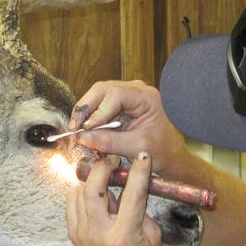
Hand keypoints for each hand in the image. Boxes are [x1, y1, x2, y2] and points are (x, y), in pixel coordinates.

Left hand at [66, 153, 162, 245]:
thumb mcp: (152, 236)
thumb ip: (140, 209)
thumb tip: (128, 182)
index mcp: (124, 235)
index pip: (132, 195)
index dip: (137, 172)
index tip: (141, 157)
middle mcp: (99, 234)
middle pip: (94, 189)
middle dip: (103, 168)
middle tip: (113, 161)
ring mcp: (82, 234)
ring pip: (79, 193)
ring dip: (93, 179)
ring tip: (105, 178)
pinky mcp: (73, 234)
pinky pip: (72, 203)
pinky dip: (81, 192)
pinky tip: (92, 191)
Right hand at [69, 80, 187, 173]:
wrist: (171, 155)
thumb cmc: (162, 150)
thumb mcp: (135, 148)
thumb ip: (108, 142)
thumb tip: (82, 138)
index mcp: (146, 97)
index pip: (115, 95)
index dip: (98, 111)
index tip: (87, 129)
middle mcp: (135, 90)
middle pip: (101, 90)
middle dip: (85, 109)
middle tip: (75, 129)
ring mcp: (127, 95)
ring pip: (97, 96)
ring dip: (86, 113)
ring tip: (79, 132)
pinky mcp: (119, 104)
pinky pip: (99, 105)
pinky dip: (91, 118)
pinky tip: (87, 131)